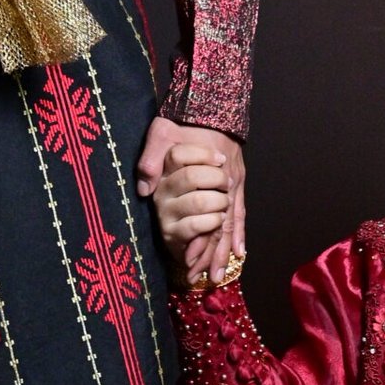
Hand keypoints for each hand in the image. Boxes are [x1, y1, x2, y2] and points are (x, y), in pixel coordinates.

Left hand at [137, 116, 243, 281]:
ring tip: (219, 275)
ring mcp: (233, 183)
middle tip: (207, 281)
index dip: (197, 241)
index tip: (189, 263)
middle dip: (213, 255)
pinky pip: (241, 212)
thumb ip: (152, 159)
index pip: (203, 216)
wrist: (210, 103)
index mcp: (205, 175)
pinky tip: (240, 252)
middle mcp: (224, 183)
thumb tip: (143, 188)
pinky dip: (240, 233)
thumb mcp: (161, 133)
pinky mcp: (237, 180)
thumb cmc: (183, 119)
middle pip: (220, 226)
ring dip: (225, 250)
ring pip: (231, 223)